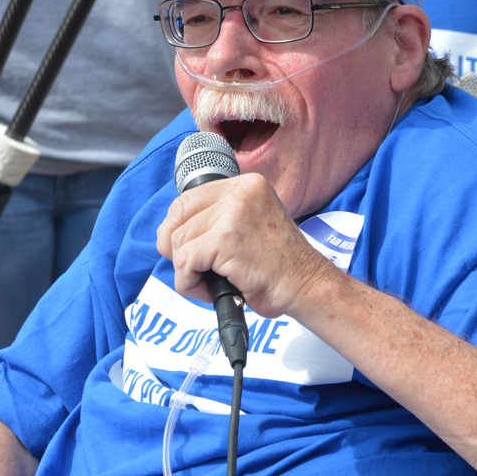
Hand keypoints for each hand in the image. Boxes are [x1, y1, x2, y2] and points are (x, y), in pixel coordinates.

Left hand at [156, 173, 332, 319]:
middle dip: (175, 246)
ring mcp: (233, 214)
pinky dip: (189, 284)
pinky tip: (210, 290)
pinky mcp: (226, 240)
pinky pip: (184, 262)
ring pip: (178, 241)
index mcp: (246, 185)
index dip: (178, 227)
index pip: (188, 198)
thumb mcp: (250, 225)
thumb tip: (169, 231)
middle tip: (191, 268)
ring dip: (186, 271)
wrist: (306, 286)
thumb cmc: (278, 266)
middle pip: (177, 215)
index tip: (185, 249)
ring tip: (212, 282)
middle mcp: (241, 192)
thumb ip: (218, 219)